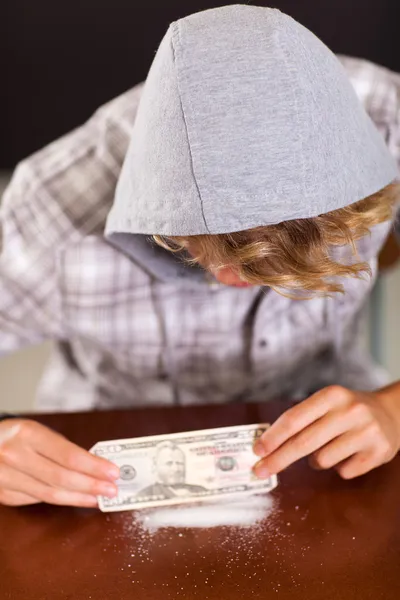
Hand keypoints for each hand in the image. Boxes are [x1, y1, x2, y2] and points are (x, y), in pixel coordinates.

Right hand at [0, 419, 119, 506]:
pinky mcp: (2, 495)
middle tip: (112, 490)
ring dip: (79, 498)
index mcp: (27, 434)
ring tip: (98, 498)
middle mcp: (15, 456)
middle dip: (91, 485)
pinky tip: (74, 499)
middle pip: (62, 478)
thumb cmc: (14, 436)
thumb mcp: (35, 430)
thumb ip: (60, 448)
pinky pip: (37, 500)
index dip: (94, 467)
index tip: (113, 472)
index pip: (69, 455)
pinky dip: (59, 500)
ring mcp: (5, 478)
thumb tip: (94, 466)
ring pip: (50, 494)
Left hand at [253, 385, 399, 479]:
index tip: (257, 450)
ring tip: (329, 447)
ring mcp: (366, 432)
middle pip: (304, 443)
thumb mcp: (326, 404)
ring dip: (316, 460)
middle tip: (260, 470)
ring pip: (322, 460)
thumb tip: (267, 445)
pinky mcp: (379, 453)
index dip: (273, 437)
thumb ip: (301, 420)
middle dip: (278, 459)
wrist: (392, 413)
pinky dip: (340, 467)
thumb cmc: (347, 410)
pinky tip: (349, 453)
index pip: (294, 419)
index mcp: (332, 395)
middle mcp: (350, 411)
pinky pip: (344, 472)